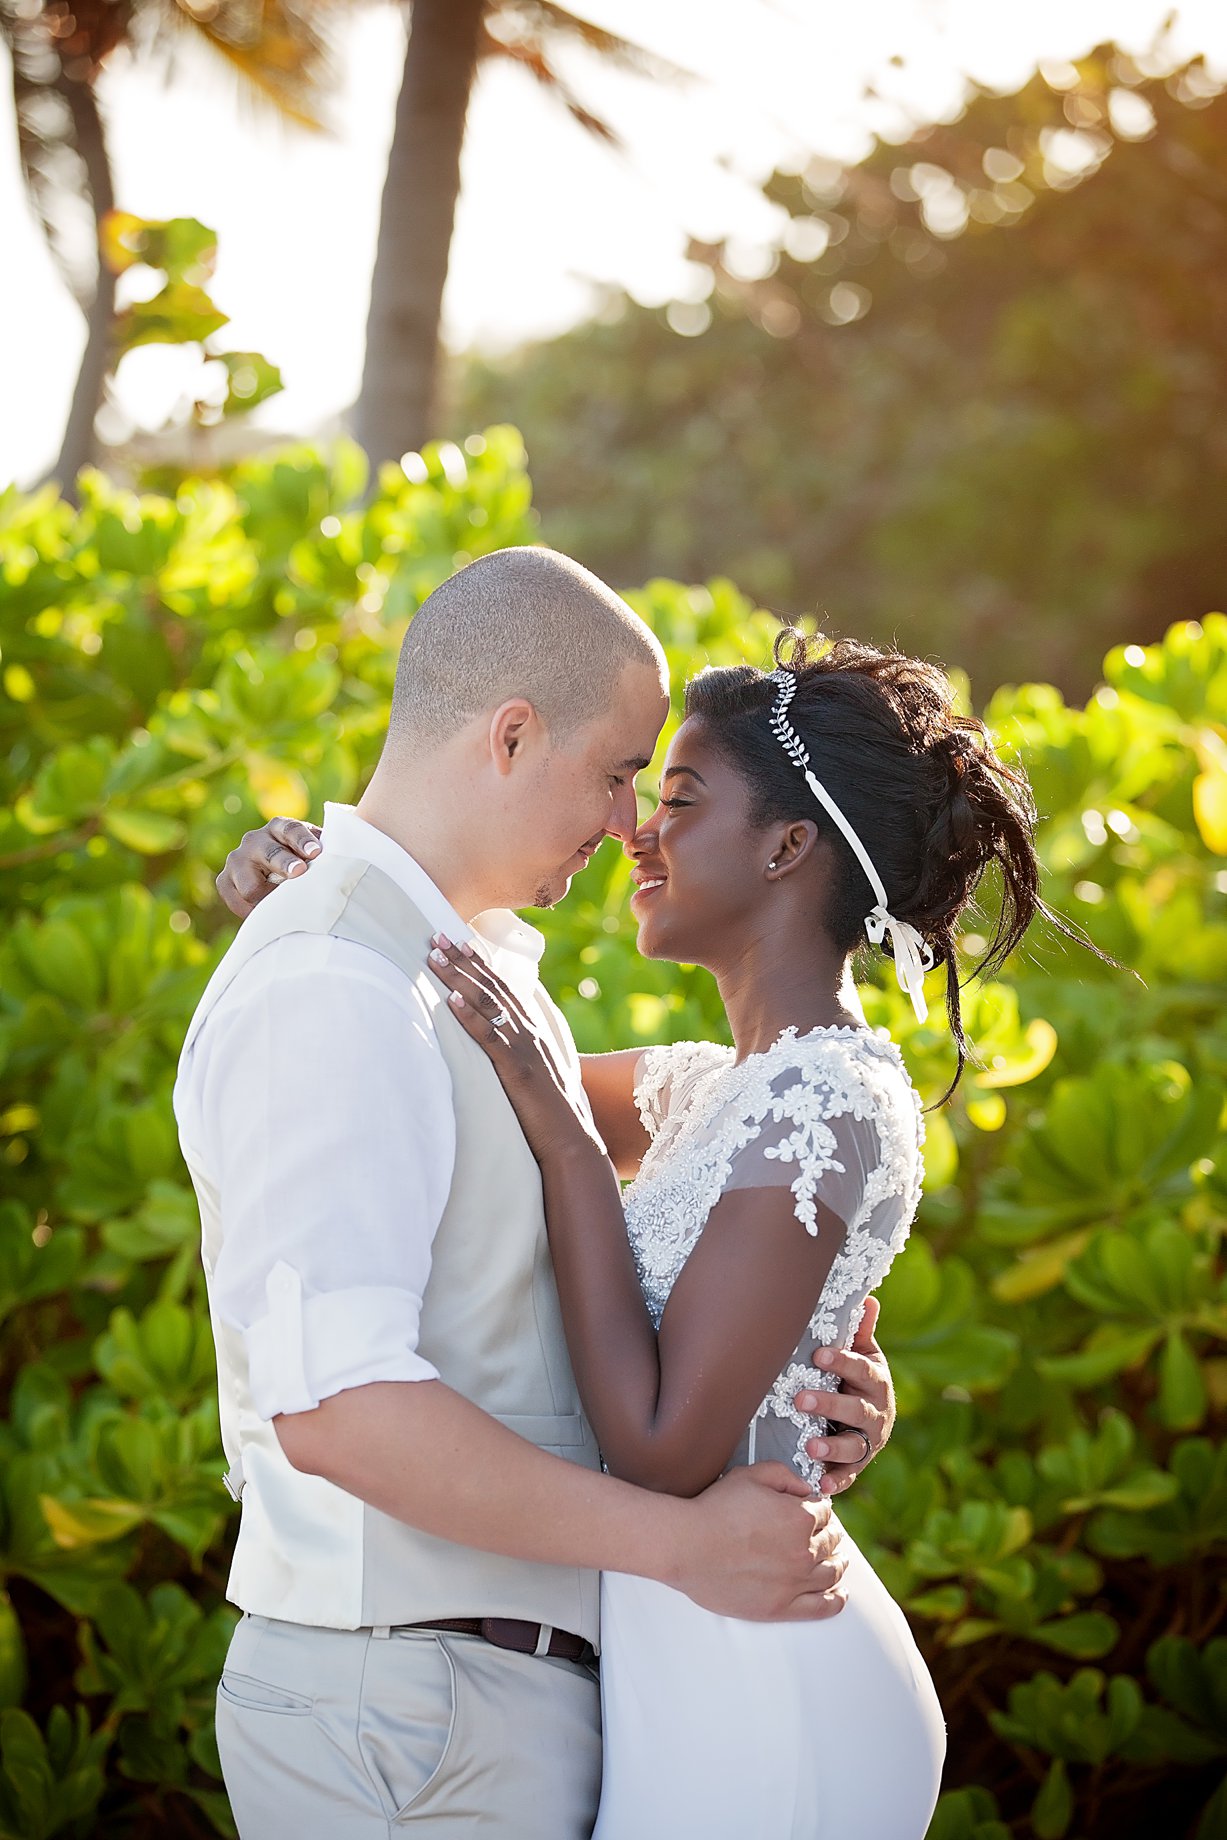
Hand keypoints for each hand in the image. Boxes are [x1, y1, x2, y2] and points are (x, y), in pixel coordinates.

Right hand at [215, 817, 321, 917]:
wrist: (276, 876)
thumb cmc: (305, 864)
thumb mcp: (314, 855)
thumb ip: (323, 857)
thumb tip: (337, 866)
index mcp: (279, 827)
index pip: (291, 829)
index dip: (303, 840)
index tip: (316, 853)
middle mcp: (255, 840)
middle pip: (269, 852)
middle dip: (284, 863)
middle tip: (300, 872)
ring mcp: (237, 860)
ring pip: (250, 884)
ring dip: (267, 896)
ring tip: (281, 906)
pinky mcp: (225, 881)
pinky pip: (235, 899)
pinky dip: (251, 910)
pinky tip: (266, 915)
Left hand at [428, 936, 601, 1162]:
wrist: (572, 1143)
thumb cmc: (553, 1115)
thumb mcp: (539, 1075)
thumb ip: (523, 1055)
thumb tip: (503, 1045)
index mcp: (535, 1032)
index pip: (505, 988)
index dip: (481, 963)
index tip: (459, 941)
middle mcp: (531, 1032)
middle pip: (492, 986)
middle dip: (463, 959)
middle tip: (436, 935)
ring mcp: (525, 1049)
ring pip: (488, 1003)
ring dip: (459, 977)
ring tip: (434, 956)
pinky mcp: (516, 1069)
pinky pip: (489, 1037)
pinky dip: (470, 1016)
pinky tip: (451, 1000)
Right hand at [671, 1464, 847, 1621]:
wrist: (687, 1546)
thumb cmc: (714, 1510)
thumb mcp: (751, 1475)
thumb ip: (785, 1475)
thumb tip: (805, 1488)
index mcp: (800, 1517)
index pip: (825, 1512)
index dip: (818, 1509)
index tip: (812, 1511)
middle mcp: (804, 1551)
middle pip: (831, 1542)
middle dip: (829, 1534)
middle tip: (823, 1534)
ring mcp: (794, 1582)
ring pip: (831, 1573)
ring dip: (837, 1563)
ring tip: (837, 1561)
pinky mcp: (781, 1607)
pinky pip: (821, 1607)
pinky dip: (835, 1600)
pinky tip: (839, 1595)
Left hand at [795, 1297, 895, 1497]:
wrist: (869, 1421)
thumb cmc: (857, 1380)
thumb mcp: (863, 1356)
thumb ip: (860, 1332)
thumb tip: (869, 1299)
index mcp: (876, 1381)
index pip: (861, 1370)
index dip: (842, 1362)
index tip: (818, 1355)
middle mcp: (877, 1413)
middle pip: (856, 1411)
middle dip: (829, 1405)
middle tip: (800, 1399)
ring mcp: (869, 1442)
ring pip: (855, 1447)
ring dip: (833, 1448)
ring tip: (810, 1446)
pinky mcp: (857, 1466)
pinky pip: (849, 1477)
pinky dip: (836, 1482)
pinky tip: (820, 1486)